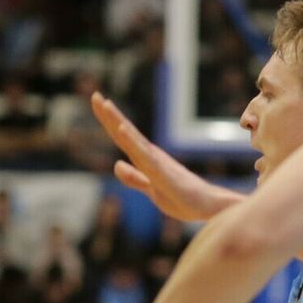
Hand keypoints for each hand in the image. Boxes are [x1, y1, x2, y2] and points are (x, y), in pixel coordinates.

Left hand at [92, 92, 232, 221]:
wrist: (208, 208)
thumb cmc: (183, 199)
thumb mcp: (151, 189)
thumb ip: (134, 178)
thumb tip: (116, 164)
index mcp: (146, 159)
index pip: (122, 138)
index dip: (108, 121)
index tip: (97, 101)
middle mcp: (151, 156)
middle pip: (125, 133)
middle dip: (109, 115)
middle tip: (94, 95)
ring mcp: (156, 163)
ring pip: (132, 140)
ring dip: (118, 122)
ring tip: (105, 105)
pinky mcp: (162, 173)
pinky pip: (145, 156)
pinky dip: (132, 142)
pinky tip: (122, 130)